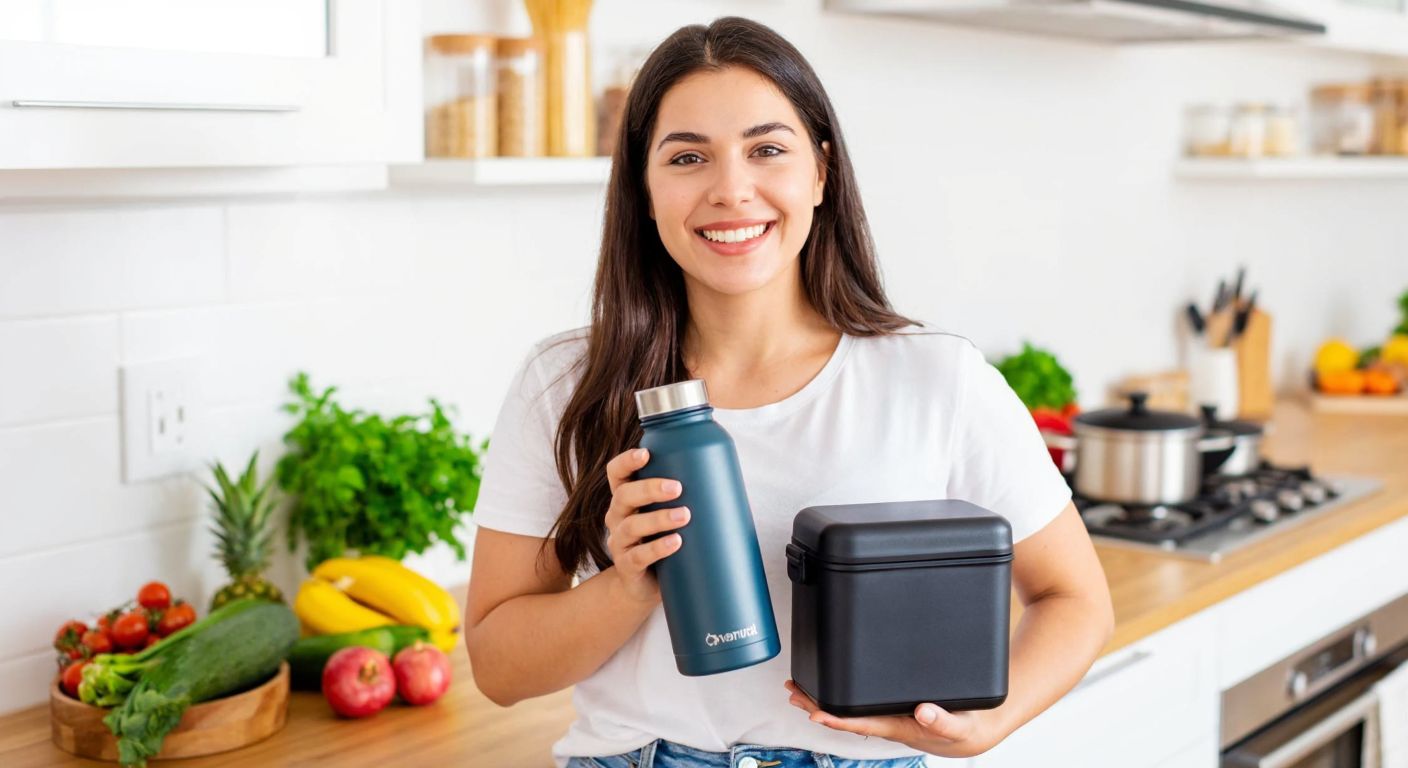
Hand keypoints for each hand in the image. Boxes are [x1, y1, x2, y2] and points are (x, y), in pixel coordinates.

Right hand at [603, 448, 689, 604]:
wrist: (649, 586)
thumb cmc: (665, 539)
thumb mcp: (671, 514)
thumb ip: (688, 496)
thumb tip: (730, 478)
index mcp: (627, 498)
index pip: (617, 473)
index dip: (626, 461)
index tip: (646, 454)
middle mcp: (618, 517)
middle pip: (624, 496)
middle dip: (650, 488)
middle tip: (678, 487)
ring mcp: (620, 543)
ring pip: (632, 526)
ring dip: (658, 518)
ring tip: (685, 515)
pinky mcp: (627, 567)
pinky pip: (638, 556)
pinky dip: (657, 548)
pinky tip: (676, 542)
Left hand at [784, 680, 1000, 758]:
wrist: (973, 732)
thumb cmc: (965, 731)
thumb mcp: (960, 726)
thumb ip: (943, 721)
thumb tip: (923, 712)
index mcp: (899, 727)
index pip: (861, 723)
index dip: (836, 717)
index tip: (814, 711)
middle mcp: (887, 721)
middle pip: (845, 715)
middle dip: (816, 704)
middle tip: (793, 692)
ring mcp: (886, 714)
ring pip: (848, 708)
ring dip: (822, 699)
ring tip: (798, 689)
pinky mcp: (890, 705)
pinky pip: (859, 700)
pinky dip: (840, 692)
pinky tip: (829, 686)